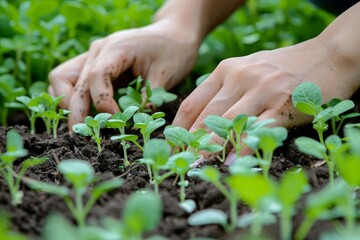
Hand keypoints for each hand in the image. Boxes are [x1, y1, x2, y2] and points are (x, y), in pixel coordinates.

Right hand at [48, 21, 198, 128]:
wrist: (174, 34)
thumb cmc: (173, 51)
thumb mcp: (165, 74)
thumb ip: (147, 97)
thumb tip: (133, 122)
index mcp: (115, 48)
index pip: (95, 77)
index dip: (102, 103)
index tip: (117, 121)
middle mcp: (97, 51)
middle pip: (68, 79)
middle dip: (75, 110)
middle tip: (82, 135)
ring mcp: (93, 56)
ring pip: (62, 79)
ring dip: (68, 103)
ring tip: (81, 126)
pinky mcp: (95, 65)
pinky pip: (71, 80)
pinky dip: (73, 98)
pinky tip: (86, 114)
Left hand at [173, 37, 356, 161]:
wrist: (328, 55)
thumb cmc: (285, 65)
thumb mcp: (248, 68)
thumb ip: (227, 87)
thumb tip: (204, 115)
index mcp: (226, 70)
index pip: (192, 101)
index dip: (180, 127)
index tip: (173, 145)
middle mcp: (239, 78)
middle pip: (206, 115)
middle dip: (190, 142)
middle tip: (179, 162)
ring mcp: (261, 90)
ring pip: (228, 123)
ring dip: (210, 147)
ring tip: (196, 165)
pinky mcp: (282, 104)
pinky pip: (257, 129)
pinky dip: (243, 147)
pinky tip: (232, 162)